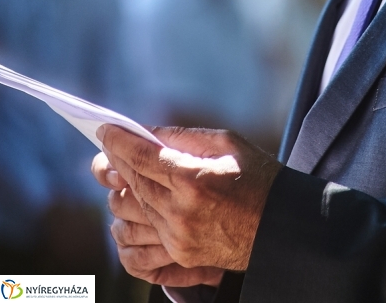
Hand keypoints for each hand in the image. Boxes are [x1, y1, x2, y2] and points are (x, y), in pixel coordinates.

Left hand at [92, 126, 280, 275]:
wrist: (280, 225)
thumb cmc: (258, 176)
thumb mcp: (227, 143)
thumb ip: (183, 136)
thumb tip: (148, 131)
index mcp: (193, 178)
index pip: (141, 157)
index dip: (119, 141)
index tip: (105, 129)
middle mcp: (180, 211)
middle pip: (132, 183)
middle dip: (116, 161)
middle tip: (109, 147)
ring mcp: (178, 238)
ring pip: (131, 212)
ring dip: (121, 191)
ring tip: (123, 175)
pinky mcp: (180, 255)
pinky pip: (140, 241)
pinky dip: (131, 223)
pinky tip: (131, 208)